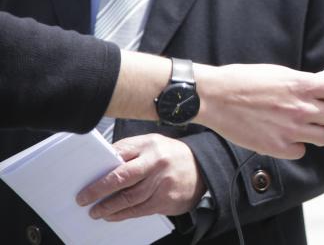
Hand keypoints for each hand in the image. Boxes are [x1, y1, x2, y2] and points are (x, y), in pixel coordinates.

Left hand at [76, 134, 203, 219]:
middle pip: (122, 177)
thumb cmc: (170, 156)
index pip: (119, 154)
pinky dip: (122, 215)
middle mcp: (156, 162)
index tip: (84, 181)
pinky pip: (139, 210)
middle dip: (99, 190)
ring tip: (96, 212)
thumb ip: (129, 152)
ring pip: (129, 198)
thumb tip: (100, 166)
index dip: (99, 169)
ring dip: (108, 207)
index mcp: (149, 144)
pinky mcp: (166, 199)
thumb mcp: (152, 144)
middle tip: (83, 199)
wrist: (203, 168)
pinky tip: (112, 216)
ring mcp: (162, 182)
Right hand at [192, 63, 323, 158]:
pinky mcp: (278, 148)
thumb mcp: (282, 72)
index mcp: (305, 85)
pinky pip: (302, 151)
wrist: (214, 97)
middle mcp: (302, 108)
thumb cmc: (247, 80)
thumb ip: (310, 78)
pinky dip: (295, 145)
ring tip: (301, 124)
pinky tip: (282, 134)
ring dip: (318, 131)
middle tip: (323, 112)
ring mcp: (291, 130)